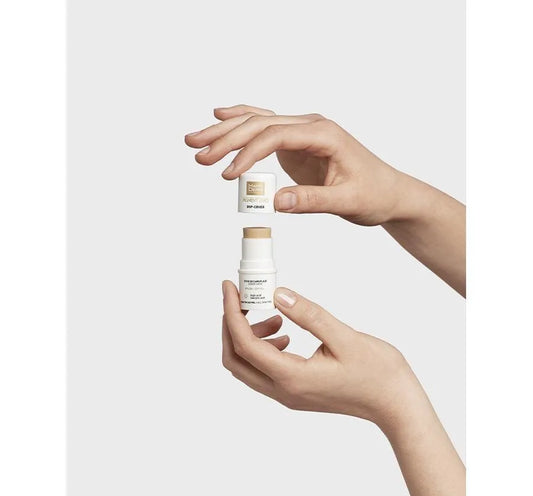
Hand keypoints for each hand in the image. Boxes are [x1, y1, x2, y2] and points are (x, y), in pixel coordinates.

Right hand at [185, 104, 405, 225]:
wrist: (387, 192)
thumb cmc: (373, 194)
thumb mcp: (346, 201)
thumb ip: (311, 200)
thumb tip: (273, 202)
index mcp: (324, 134)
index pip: (276, 136)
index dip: (248, 153)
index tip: (227, 174)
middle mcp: (311, 126)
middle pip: (260, 124)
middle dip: (225, 138)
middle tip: (197, 152)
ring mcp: (302, 132)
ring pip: (257, 123)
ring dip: (225, 131)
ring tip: (195, 141)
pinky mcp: (297, 143)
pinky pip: (264, 129)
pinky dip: (241, 125)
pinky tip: (221, 119)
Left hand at [222, 280, 465, 495]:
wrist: (395, 405)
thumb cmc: (378, 373)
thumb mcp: (344, 337)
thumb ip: (308, 314)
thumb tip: (277, 293)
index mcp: (292, 377)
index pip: (244, 344)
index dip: (231, 312)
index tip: (229, 287)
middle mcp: (284, 391)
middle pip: (236, 359)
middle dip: (231, 325)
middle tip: (240, 297)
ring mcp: (288, 395)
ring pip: (248, 367)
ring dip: (248, 337)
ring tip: (272, 316)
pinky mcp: (296, 392)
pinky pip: (265, 371)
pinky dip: (263, 348)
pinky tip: (284, 332)